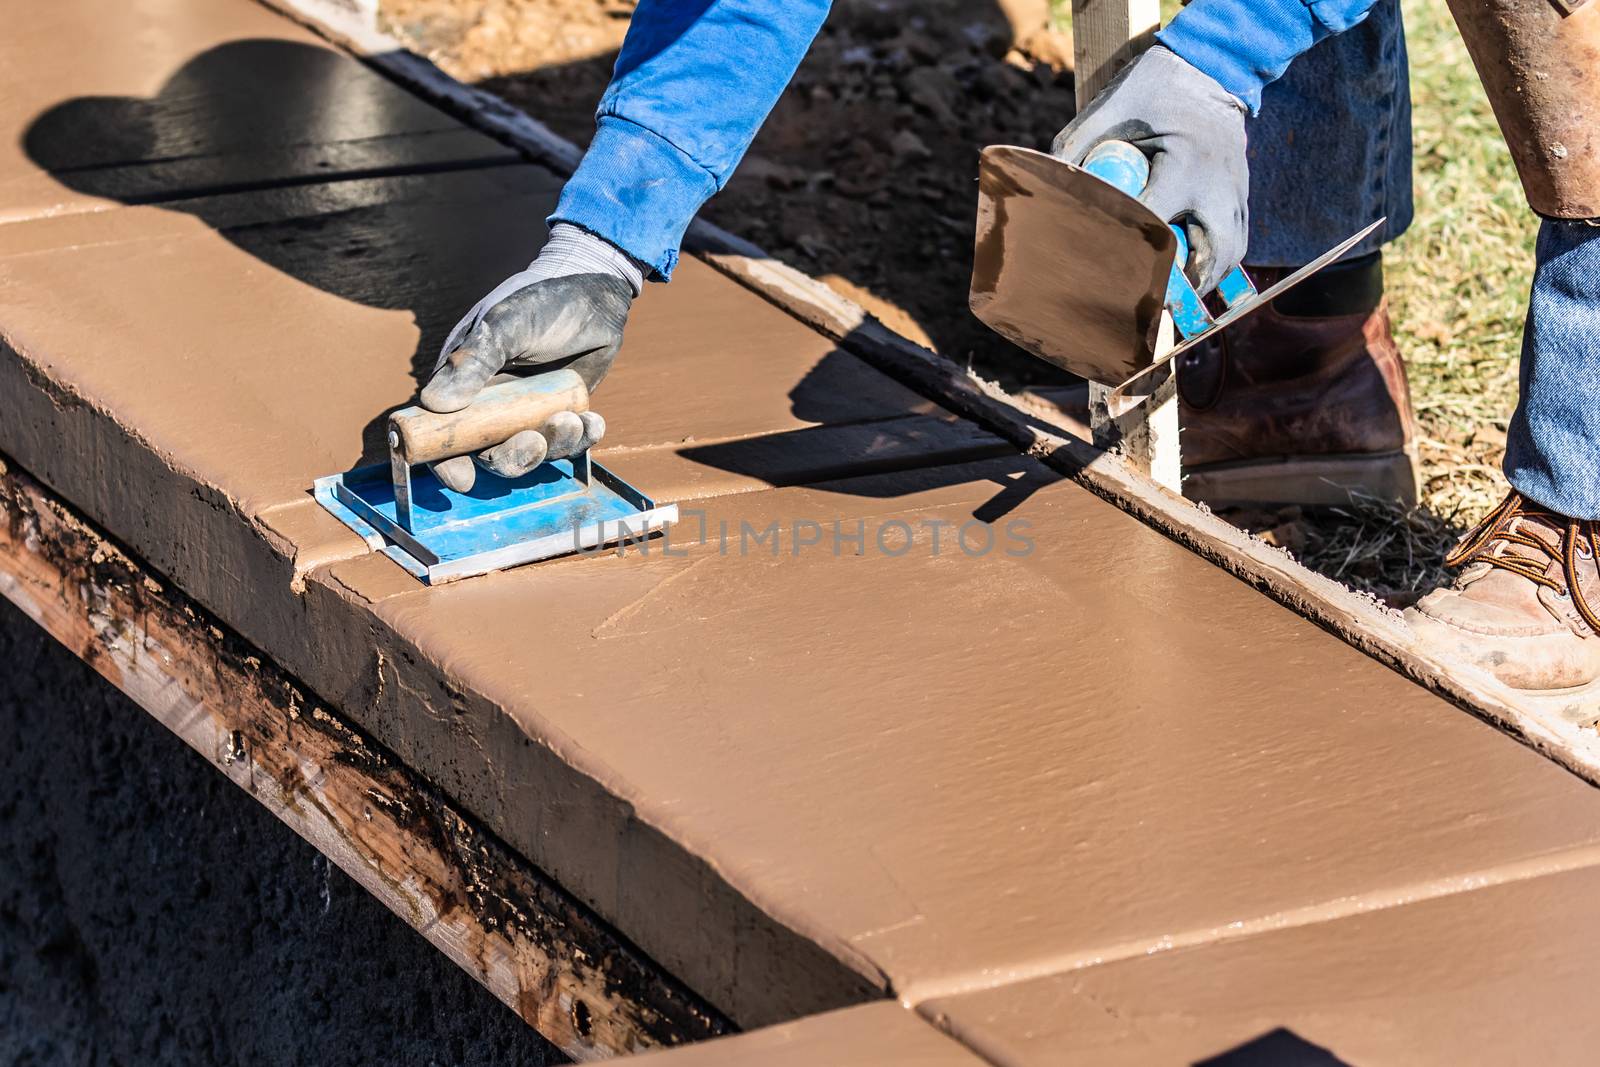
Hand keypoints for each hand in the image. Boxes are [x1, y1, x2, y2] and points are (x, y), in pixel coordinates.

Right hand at [422, 225, 641, 491]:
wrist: (592, 291)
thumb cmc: (540, 301)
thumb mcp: (505, 326)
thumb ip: (474, 362)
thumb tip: (432, 402)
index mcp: (463, 384)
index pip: (444, 434)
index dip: (447, 463)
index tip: (462, 480)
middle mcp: (491, 406)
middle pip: (490, 453)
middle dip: (513, 457)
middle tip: (534, 443)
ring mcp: (527, 412)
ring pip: (532, 452)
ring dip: (552, 446)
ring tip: (571, 420)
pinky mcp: (561, 413)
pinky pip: (568, 442)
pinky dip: (580, 438)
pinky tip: (592, 421)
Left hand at [1051, 44, 1248, 293]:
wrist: (1212, 67)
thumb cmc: (1154, 87)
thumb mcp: (1111, 108)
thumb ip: (1078, 146)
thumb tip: (1048, 189)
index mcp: (1184, 165)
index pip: (1157, 224)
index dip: (1132, 256)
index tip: (1108, 277)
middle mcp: (1216, 184)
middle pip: (1210, 252)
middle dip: (1184, 286)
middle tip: (1156, 308)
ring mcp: (1235, 190)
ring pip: (1230, 253)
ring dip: (1205, 282)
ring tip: (1176, 302)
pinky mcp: (1242, 193)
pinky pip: (1238, 240)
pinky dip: (1217, 264)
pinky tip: (1195, 278)